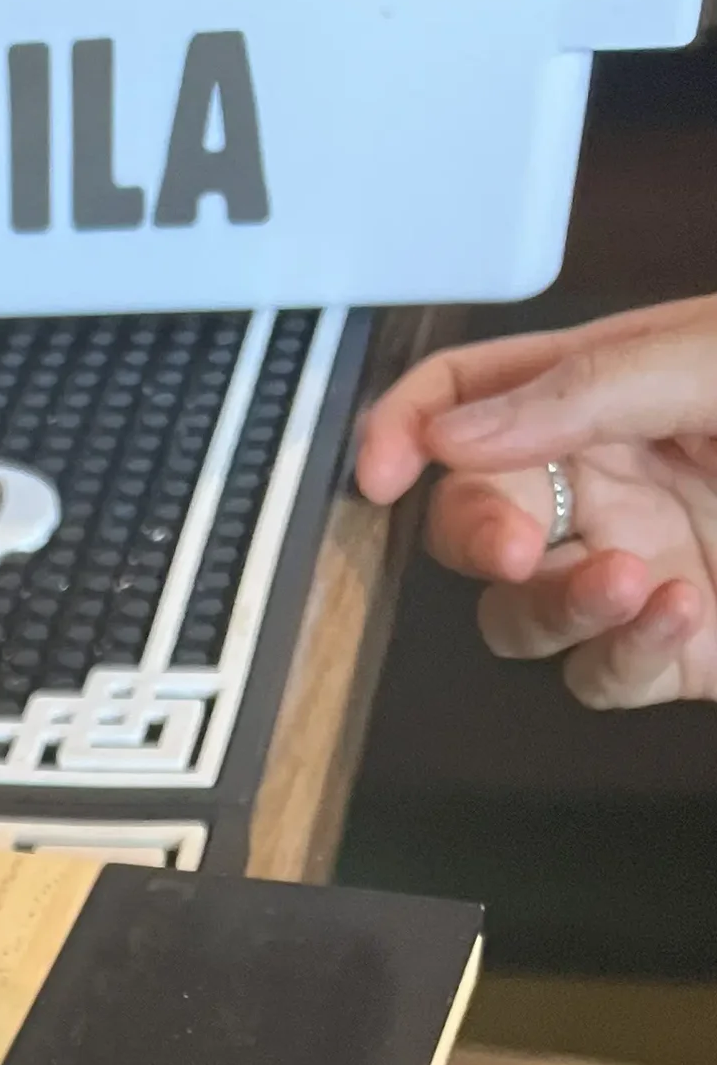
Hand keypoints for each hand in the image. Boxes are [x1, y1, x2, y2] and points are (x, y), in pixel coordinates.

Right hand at [355, 296, 716, 708]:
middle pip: (472, 520)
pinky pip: (604, 676)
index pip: (468, 399)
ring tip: (629, 584)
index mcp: (610, 388)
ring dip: (556, 609)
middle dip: (476, 537)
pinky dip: (629, 653)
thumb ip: (588, 389)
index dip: (406, 430)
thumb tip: (456, 433)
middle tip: (511, 549)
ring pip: (519, 617)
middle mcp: (612, 480)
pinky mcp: (677, 653)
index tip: (382, 474)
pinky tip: (683, 612)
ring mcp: (636, 567)